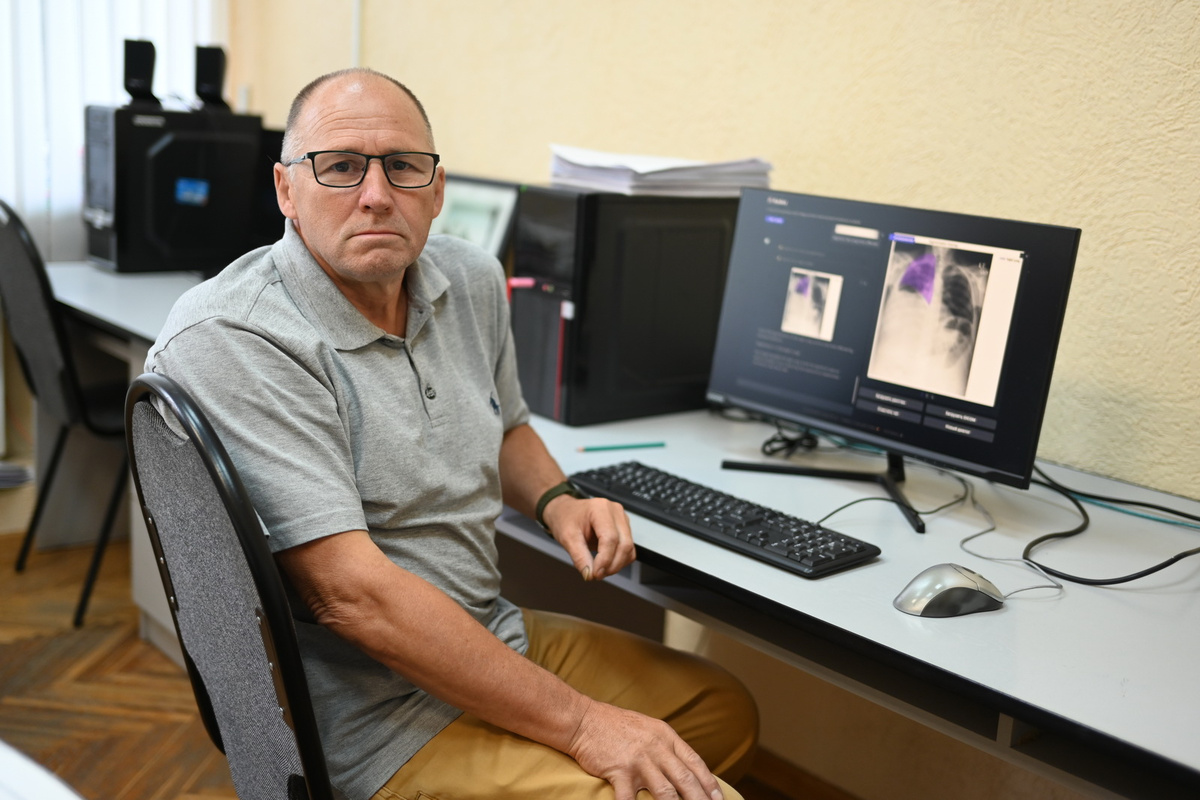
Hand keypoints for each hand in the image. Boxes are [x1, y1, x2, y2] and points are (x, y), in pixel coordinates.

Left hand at [542, 495, 634, 580]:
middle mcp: (615, 511)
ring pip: (629, 548)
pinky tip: (606, 564)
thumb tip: (589, 574)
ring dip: (617, 565)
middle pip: (624, 544)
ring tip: (600, 570)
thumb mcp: (567, 537)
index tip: (595, 574)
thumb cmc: (566, 519)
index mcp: (600, 508)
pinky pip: (629, 549)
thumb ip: (579, 556)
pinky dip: (620, 561)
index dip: (605, 559)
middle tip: (597, 575)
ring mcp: (622, 519)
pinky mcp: (624, 528)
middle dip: (612, 565)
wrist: (566, 512)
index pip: (610, 538)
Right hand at [567, 700, 723, 799]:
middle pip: (685, 779)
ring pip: (665, 792)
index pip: (695, 762)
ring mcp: (638, 760)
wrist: (584, 719)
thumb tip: (684, 767)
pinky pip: (630, 799)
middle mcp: (656, 747)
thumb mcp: (648, 728)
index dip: (709, 783)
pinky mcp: (619, 771)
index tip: (718, 798)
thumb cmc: (615, 725)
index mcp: (666, 736)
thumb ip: (666, 746)